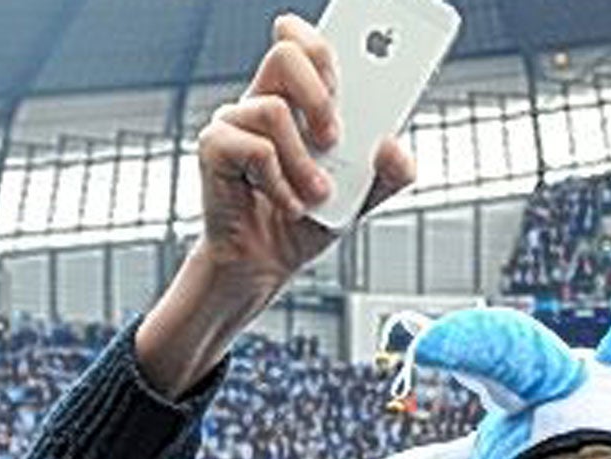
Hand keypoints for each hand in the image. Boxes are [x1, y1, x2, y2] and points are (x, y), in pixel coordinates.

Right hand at [198, 16, 416, 283]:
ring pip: (274, 109)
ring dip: (304, 163)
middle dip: (319, 95)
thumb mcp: (361, 199)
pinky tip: (289, 204)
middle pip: (286, 54)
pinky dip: (281, 185)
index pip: (302, 43)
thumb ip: (388, 174)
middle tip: (333, 139)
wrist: (267, 263)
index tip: (346, 75)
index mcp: (297, 101)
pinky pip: (256, 149)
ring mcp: (235, 122)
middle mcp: (263, 100)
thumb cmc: (306, 220)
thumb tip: (395, 148)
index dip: (321, 44)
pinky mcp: (214, 149)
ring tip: (316, 194)